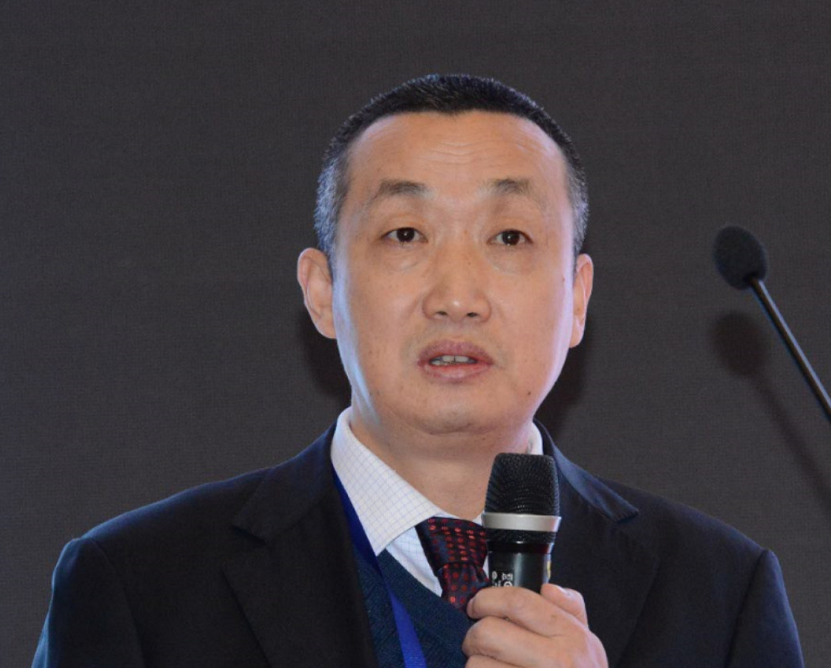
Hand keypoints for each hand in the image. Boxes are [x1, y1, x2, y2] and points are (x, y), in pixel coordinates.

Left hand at [462, 583, 607, 666]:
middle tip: (478, 643)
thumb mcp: (589, 646)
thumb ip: (571, 611)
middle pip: (488, 631)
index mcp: (572, 636)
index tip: (477, 605)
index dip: (488, 598)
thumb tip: (548, 587)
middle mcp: (557, 661)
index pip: (518, 602)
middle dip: (473, 635)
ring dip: (475, 666)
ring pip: (476, 665)